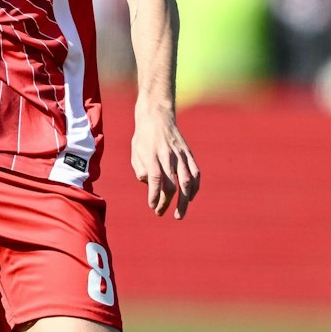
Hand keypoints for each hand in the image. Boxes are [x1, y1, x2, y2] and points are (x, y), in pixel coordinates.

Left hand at [130, 102, 199, 218]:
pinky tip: (190, 198)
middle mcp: (168, 156)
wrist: (158, 117)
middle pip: (172, 184)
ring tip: (179, 214)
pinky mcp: (189, 154)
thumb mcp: (135, 152)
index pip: (155, 179)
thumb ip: (141, 169)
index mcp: (152, 155)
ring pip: (187, 181)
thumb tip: (150, 185)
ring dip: (183, 200)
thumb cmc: (143, 138)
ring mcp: (181, 155)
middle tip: (160, 213)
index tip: (152, 206)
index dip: (154, 195)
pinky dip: (195, 187)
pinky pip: (195, 173)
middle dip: (166, 202)